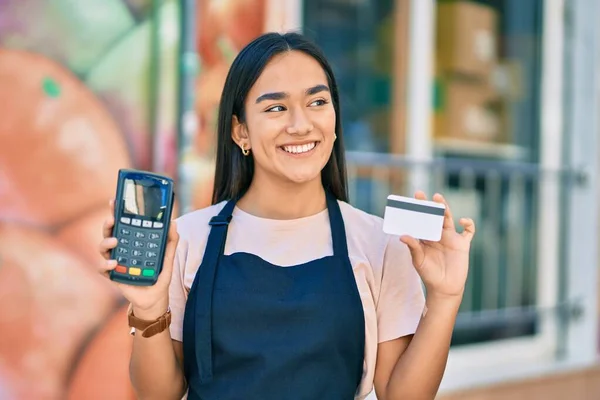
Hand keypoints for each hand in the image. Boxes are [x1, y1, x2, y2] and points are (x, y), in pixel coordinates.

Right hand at [98, 199, 178, 317]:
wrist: (155, 297)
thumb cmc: (159, 275)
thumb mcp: (168, 257)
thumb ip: (171, 241)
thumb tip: (173, 223)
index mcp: (133, 241)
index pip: (123, 223)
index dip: (117, 212)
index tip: (115, 201)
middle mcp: (121, 249)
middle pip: (109, 232)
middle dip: (108, 224)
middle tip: (112, 220)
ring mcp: (115, 261)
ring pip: (102, 247)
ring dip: (106, 242)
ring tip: (115, 242)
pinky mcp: (112, 275)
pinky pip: (102, 268)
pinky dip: (105, 265)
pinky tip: (114, 264)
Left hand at [400, 191, 474, 298]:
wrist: (444, 288)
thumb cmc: (429, 274)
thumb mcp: (419, 260)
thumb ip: (413, 247)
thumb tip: (402, 236)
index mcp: (426, 237)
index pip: (420, 220)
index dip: (416, 210)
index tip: (410, 200)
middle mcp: (438, 234)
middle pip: (434, 216)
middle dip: (428, 205)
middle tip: (420, 195)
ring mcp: (451, 238)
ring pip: (448, 219)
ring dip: (444, 208)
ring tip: (438, 199)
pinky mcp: (463, 244)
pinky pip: (469, 231)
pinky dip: (468, 224)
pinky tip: (462, 220)